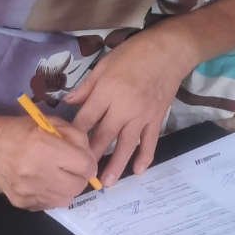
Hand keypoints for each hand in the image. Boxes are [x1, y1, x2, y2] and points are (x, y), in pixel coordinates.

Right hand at [0, 111, 99, 209]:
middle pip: (78, 186)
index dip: (89, 163)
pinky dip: (51, 195)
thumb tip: (91, 157)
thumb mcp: (50, 122)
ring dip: (66, 188)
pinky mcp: (22, 202)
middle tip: (72, 170)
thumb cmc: (21, 131)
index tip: (83, 161)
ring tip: (57, 176)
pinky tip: (43, 183)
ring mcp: (28, 190)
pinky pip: (49, 205)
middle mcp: (36, 171)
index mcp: (45, 147)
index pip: (85, 166)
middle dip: (80, 178)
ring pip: (66, 199)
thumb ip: (76, 137)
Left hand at [66, 32, 184, 182]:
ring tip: (106, 183)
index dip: (75, 135)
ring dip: (116, 164)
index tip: (65, 149)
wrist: (168, 51)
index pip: (87, 118)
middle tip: (81, 175)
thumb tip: (68, 102)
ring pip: (126, 144)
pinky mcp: (156, 119)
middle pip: (104, 136)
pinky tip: (137, 171)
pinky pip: (150, 142)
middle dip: (91, 156)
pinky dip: (145, 157)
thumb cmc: (133, 54)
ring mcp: (142, 115)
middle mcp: (123, 106)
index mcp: (107, 91)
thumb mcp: (104, 64)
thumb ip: (87, 87)